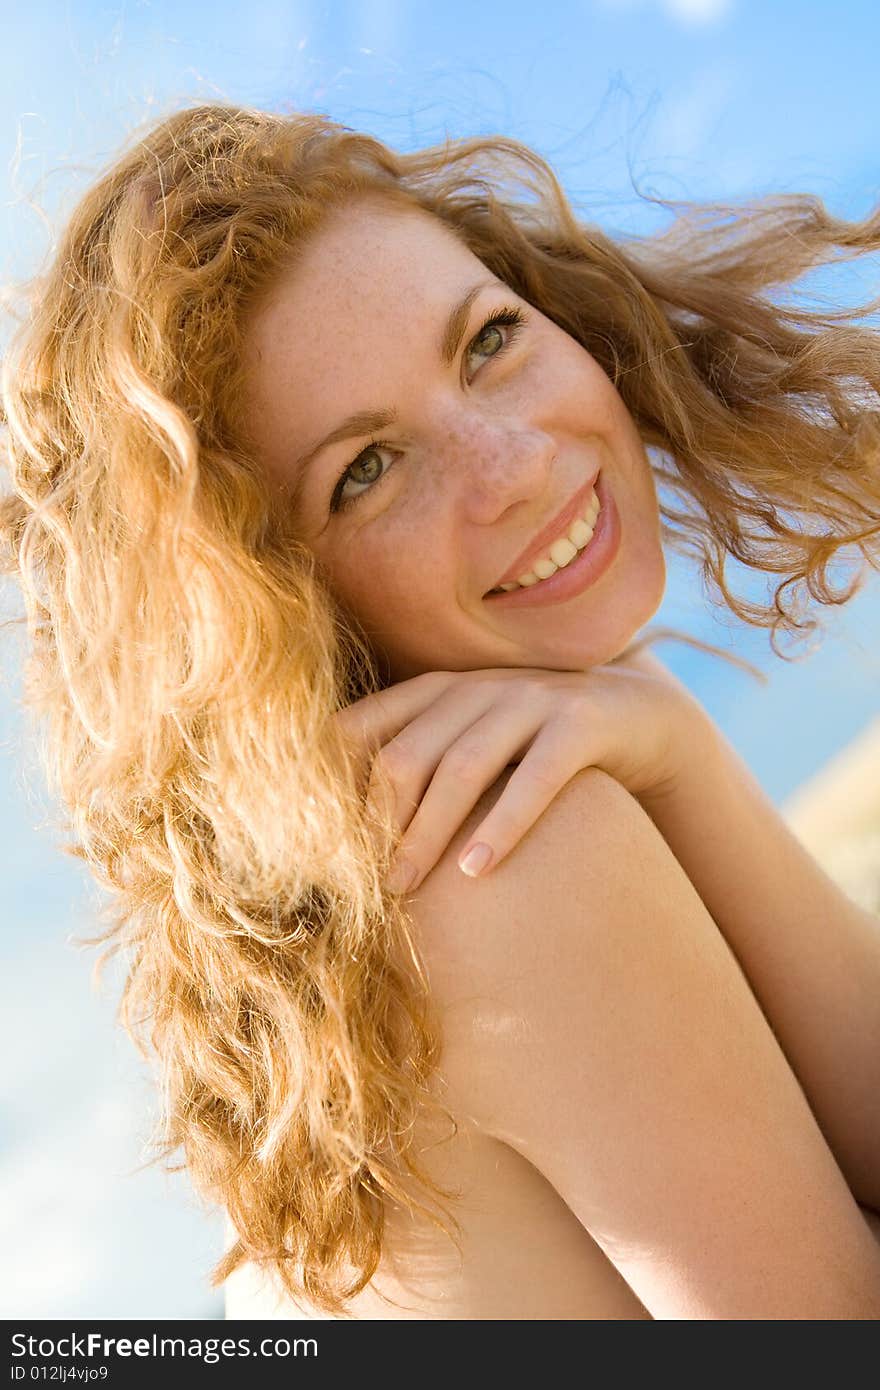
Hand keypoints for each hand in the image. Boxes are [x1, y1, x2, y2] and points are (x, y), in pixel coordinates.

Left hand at [334, 644, 712, 893]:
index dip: (332, 785)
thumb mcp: (468, 750)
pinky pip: (537, 778)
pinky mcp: (581, 724)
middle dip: (378, 824)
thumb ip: (416, 773)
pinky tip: (477, 870)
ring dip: (427, 834)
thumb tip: (339, 840)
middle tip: (366, 885)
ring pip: (462, 767)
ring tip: (405, 887)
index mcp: (434, 692)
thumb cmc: (531, 751)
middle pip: (404, 755)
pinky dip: (503, 825)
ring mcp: (530, 700)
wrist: (636, 719)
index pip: (359, 729)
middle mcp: (475, 688)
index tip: (318, 845)